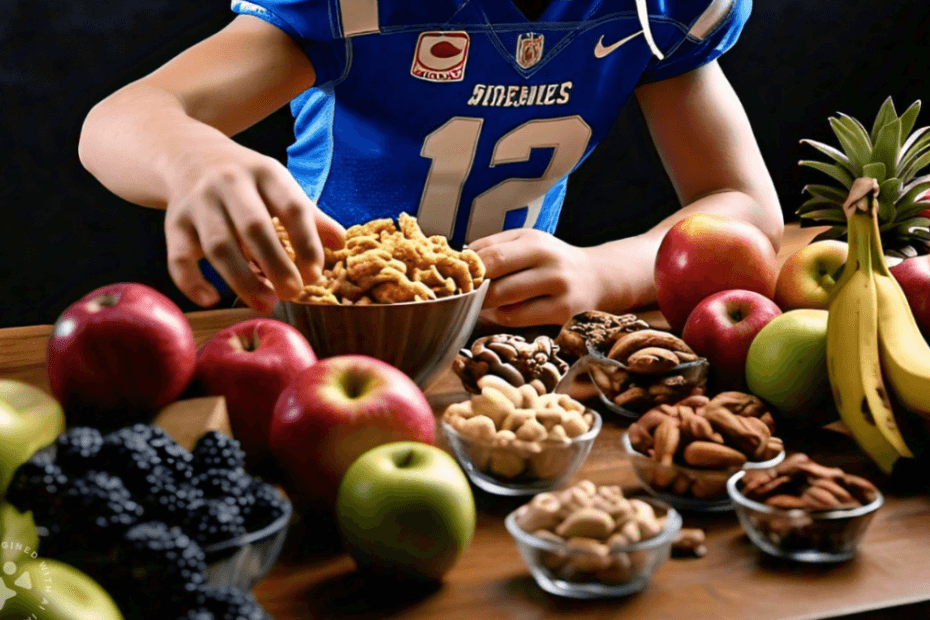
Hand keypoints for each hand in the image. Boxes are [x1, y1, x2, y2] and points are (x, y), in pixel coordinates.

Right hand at [163, 143, 344, 312]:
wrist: (187, 154)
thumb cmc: (246, 180)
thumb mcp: (279, 186)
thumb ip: (310, 215)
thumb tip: (341, 243)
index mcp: (265, 172)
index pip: (292, 207)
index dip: (307, 243)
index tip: (316, 274)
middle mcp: (229, 183)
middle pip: (254, 228)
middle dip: (276, 264)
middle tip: (294, 294)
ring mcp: (198, 203)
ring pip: (219, 246)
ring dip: (243, 280)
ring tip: (267, 304)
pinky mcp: (173, 222)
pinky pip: (178, 257)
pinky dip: (192, 282)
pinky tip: (212, 300)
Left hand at [468, 229, 604, 326]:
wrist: (596, 277)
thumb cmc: (551, 260)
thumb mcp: (527, 242)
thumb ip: (493, 246)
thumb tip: (459, 259)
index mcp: (535, 241)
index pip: (492, 255)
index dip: (469, 269)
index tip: (453, 278)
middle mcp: (549, 262)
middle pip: (498, 279)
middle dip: (474, 290)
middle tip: (460, 295)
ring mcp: (558, 288)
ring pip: (506, 301)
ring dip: (484, 305)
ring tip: (477, 303)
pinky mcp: (562, 312)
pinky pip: (518, 318)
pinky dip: (500, 316)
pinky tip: (498, 312)